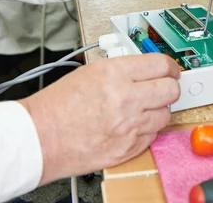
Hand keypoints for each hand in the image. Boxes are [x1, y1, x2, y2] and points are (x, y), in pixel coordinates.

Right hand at [19, 54, 180, 184]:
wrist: (40, 137)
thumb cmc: (57, 106)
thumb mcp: (90, 71)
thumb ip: (122, 69)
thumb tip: (147, 70)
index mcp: (115, 73)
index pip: (161, 65)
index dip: (171, 67)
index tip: (171, 70)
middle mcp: (126, 98)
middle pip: (171, 89)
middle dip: (169, 87)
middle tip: (163, 88)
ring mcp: (129, 125)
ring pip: (165, 114)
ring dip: (157, 110)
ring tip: (141, 109)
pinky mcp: (128, 148)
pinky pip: (153, 135)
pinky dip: (146, 130)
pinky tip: (131, 126)